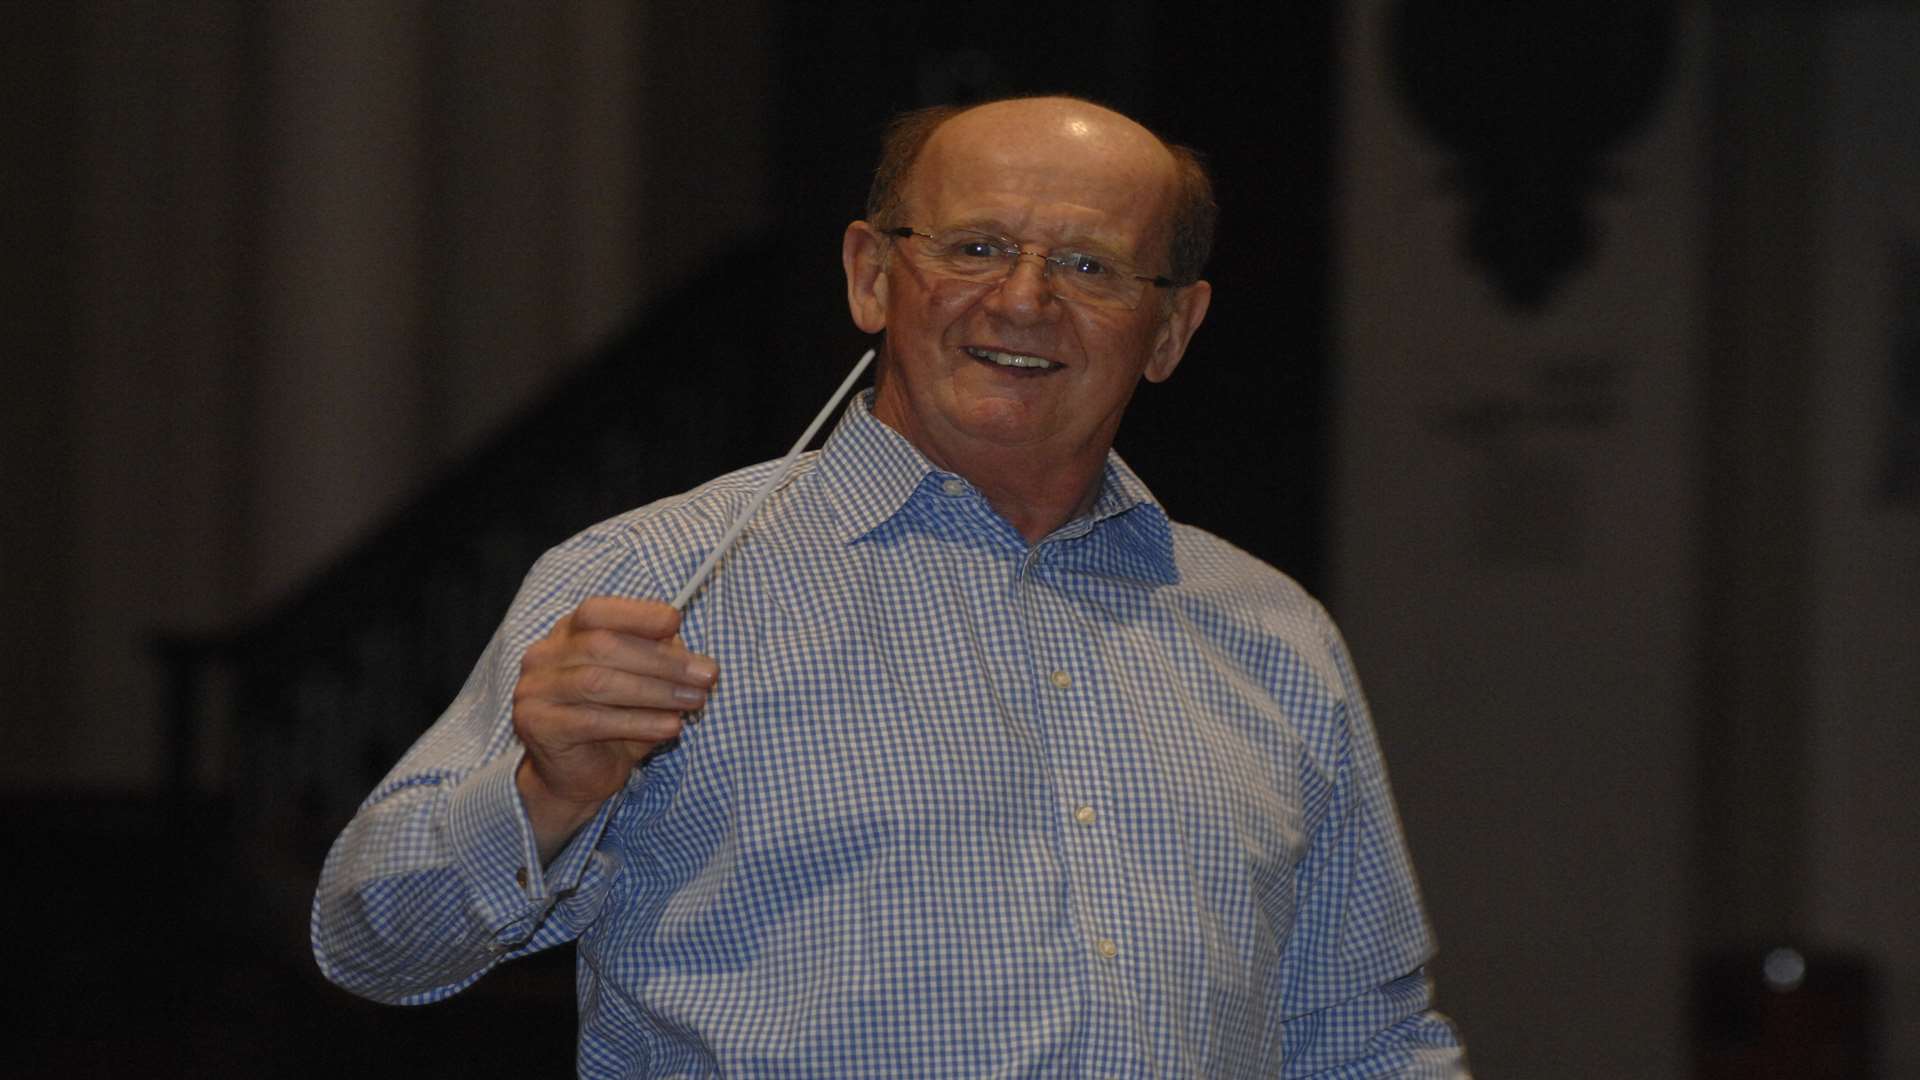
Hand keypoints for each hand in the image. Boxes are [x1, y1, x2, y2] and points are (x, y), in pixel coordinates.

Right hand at [511, 596, 716, 861]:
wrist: (575, 777)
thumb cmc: (613, 722)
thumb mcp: (641, 683)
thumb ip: (656, 659)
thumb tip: (685, 649)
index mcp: (566, 634)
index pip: (596, 612)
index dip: (637, 614)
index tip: (676, 623)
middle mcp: (544, 656)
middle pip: (603, 646)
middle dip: (663, 660)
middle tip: (707, 675)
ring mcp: (536, 691)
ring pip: (600, 682)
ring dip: (656, 691)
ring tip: (695, 701)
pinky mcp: (538, 725)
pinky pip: (593, 721)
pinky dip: (639, 723)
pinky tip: (671, 726)